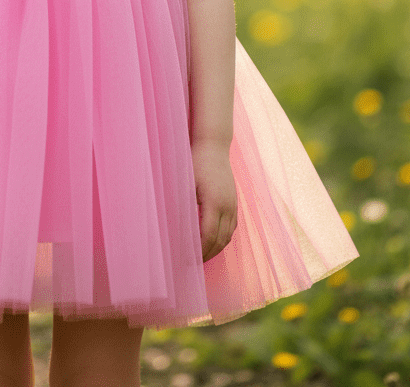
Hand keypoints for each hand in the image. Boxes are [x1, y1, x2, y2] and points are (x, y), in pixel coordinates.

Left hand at [191, 141, 237, 261]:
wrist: (213, 146)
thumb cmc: (195, 162)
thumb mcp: (186, 183)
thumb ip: (184, 206)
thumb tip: (175, 228)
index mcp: (215, 202)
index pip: (208, 235)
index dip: (198, 250)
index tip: (185, 258)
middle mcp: (228, 206)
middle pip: (220, 240)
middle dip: (206, 254)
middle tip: (190, 263)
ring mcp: (233, 205)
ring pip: (228, 236)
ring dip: (215, 249)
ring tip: (199, 257)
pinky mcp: (234, 202)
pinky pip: (232, 228)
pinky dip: (222, 239)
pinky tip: (210, 242)